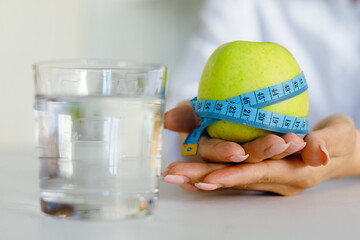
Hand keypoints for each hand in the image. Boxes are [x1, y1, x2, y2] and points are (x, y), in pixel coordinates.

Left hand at [163, 102, 359, 194]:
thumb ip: (325, 143)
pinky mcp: (260, 171)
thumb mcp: (339, 138)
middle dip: (203, 177)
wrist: (340, 152)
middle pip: (234, 178)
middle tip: (173, 174)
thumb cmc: (340, 142)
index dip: (233, 175)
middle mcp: (274, 179)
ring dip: (200, 175)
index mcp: (293, 173)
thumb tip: (316, 152)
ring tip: (173, 174)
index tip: (206, 178)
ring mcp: (265, 177)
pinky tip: (191, 174)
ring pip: (229, 177)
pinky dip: (211, 173)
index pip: (258, 174)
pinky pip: (232, 174)